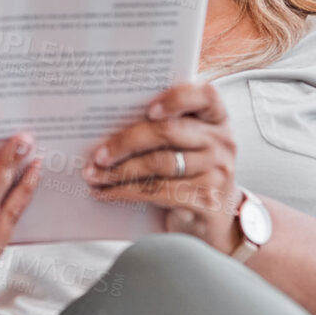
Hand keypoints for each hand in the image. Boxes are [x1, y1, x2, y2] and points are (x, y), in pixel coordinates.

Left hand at [83, 83, 240, 252]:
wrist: (214, 219)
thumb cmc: (191, 173)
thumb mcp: (187, 145)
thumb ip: (165, 129)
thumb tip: (108, 125)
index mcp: (216, 118)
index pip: (204, 96)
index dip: (176, 99)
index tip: (148, 109)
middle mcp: (221, 141)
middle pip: (169, 132)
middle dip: (126, 142)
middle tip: (97, 154)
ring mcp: (217, 172)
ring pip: (159, 164)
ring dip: (119, 171)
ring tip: (94, 175)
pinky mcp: (205, 200)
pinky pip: (157, 192)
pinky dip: (125, 192)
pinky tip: (106, 192)